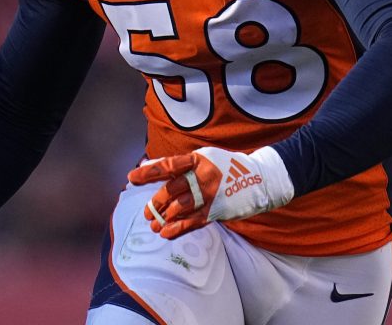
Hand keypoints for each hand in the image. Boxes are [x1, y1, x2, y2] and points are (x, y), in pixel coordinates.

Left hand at [127, 146, 293, 238]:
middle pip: (172, 191)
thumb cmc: (226, 167)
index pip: (168, 165)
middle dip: (156, 203)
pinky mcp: (217, 210)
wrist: (259, 179)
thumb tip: (147, 166)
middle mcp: (203, 176)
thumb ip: (178, 164)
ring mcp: (210, 194)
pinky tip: (166, 233)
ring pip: (180, 208)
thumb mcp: (204, 158)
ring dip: (163, 219)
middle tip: (147, 213)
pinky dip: (177, 229)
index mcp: (198, 159)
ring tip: (154, 226)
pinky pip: (193, 222)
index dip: (149, 172)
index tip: (131, 178)